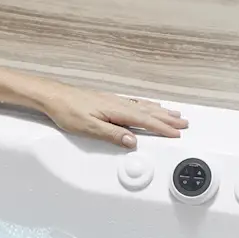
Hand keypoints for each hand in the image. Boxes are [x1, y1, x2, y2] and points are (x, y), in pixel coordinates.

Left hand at [39, 85, 187, 148]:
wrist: (54, 96)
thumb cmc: (68, 111)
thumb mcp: (89, 127)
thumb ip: (112, 134)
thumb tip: (132, 141)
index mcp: (116, 110)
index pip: (145, 121)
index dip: (162, 128)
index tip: (176, 133)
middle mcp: (118, 103)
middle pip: (149, 112)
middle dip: (167, 119)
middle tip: (184, 123)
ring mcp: (114, 101)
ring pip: (144, 106)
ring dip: (160, 111)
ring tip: (174, 114)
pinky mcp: (109, 100)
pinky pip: (136, 102)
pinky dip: (147, 105)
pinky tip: (149, 105)